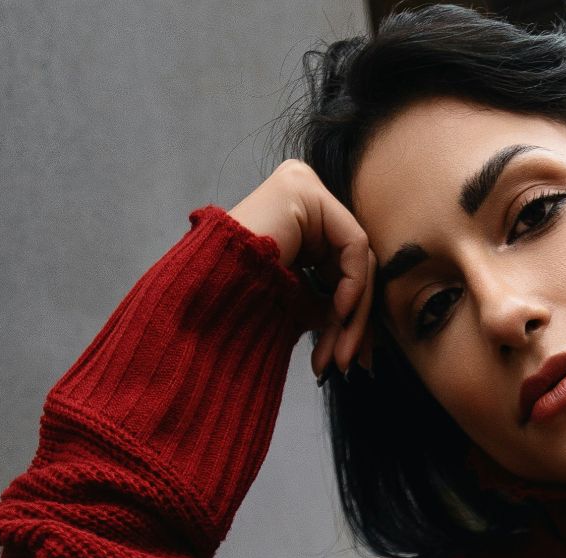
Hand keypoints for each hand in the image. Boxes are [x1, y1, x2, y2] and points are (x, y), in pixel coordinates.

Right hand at [227, 160, 374, 380]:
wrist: (203, 296)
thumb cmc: (239, 303)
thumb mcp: (297, 303)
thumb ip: (331, 306)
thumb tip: (363, 334)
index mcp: (299, 217)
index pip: (343, 267)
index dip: (353, 317)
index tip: (348, 359)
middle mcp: (303, 195)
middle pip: (352, 263)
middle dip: (355, 320)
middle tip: (351, 363)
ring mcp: (304, 186)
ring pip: (357, 259)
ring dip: (353, 315)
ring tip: (341, 355)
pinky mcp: (305, 191)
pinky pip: (352, 243)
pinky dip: (352, 285)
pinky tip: (340, 313)